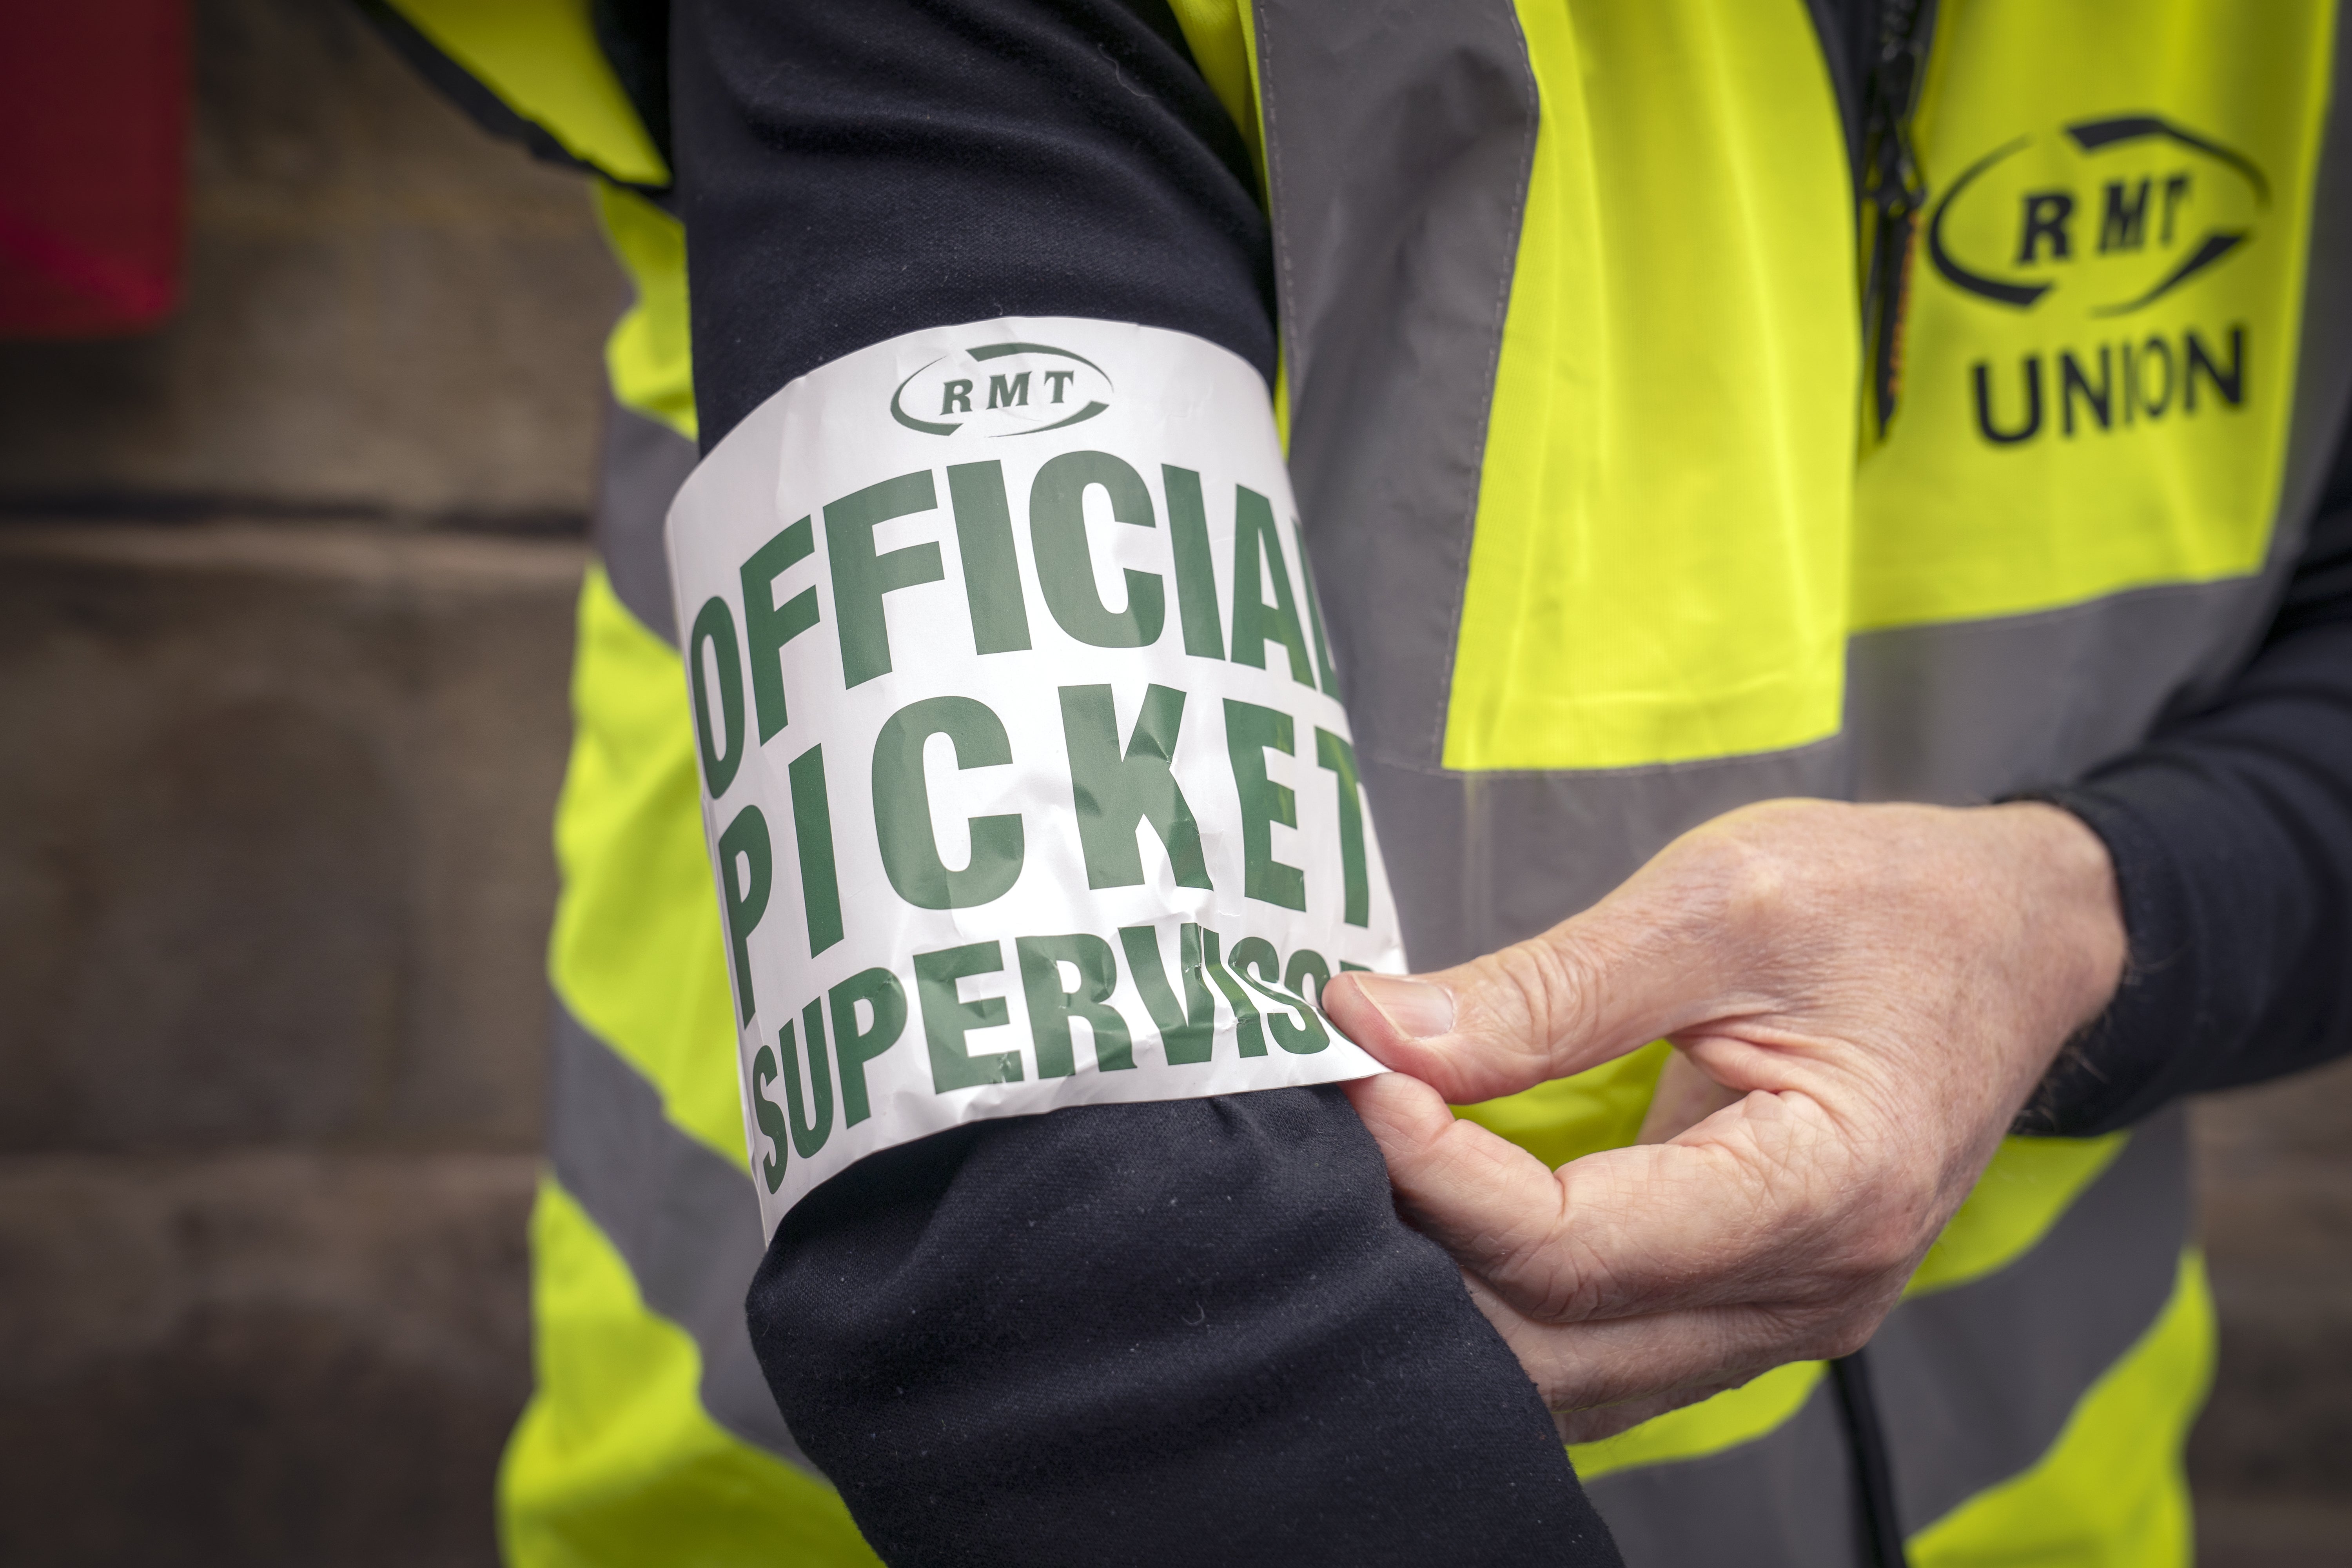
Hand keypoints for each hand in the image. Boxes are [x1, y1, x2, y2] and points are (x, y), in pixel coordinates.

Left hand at [1326, 799, 2125, 1440]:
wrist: (2016, 937)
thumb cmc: (1891, 899)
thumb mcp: (1721, 898)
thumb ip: (1549, 986)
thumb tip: (1376, 1030)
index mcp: (1831, 1191)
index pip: (1574, 1247)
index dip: (1437, 1170)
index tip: (1357, 1072)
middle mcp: (1815, 1292)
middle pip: (1557, 1339)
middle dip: (1424, 1241)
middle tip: (1339, 1127)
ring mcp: (1787, 1314)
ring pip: (1570, 1369)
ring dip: (1455, 1280)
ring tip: (1379, 1166)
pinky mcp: (1754, 1300)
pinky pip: (1603, 1344)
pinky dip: (1509, 1291)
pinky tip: (1448, 1208)